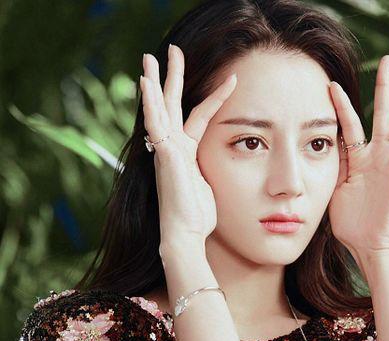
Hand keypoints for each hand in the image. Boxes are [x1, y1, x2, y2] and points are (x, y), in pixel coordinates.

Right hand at [140, 45, 236, 254]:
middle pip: (172, 105)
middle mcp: (173, 149)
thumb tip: (234, 170)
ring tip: (151, 57)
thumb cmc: (199, 217)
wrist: (186, 234)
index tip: (229, 79)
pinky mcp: (164, 155)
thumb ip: (214, 171)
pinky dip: (150, 103)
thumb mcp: (212, 186)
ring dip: (156, 82)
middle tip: (171, 51)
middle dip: (171, 78)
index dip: (213, 98)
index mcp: (187, 154)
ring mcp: (166, 151)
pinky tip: (146, 83)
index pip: (199, 117)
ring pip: (159, 109)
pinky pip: (155, 123)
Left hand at [327, 55, 388, 259]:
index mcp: (358, 158)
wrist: (369, 244)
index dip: (341, 105)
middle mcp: (378, 155)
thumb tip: (326, 144)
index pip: (349, 124)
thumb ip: (335, 166)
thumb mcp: (335, 189)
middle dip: (383, 86)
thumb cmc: (350, 222)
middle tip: (386, 59)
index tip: (330, 84)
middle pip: (382, 112)